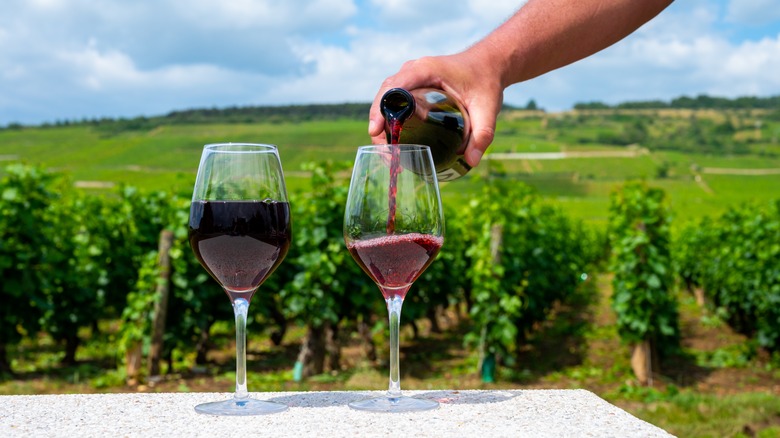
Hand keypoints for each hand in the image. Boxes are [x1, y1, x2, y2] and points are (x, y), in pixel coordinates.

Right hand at [368, 53, 503, 167]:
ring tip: (387, 150)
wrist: (489, 63)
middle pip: (385, 94)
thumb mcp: (488, 107)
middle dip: (378, 121)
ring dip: (382, 121)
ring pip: (386, 97)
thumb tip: (471, 161)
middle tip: (384, 151)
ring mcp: (411, 76)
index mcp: (426, 70)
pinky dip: (390, 116)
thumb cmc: (487, 80)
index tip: (376, 130)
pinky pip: (394, 98)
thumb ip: (482, 134)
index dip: (381, 108)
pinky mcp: (413, 83)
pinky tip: (394, 138)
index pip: (394, 88)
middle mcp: (414, 70)